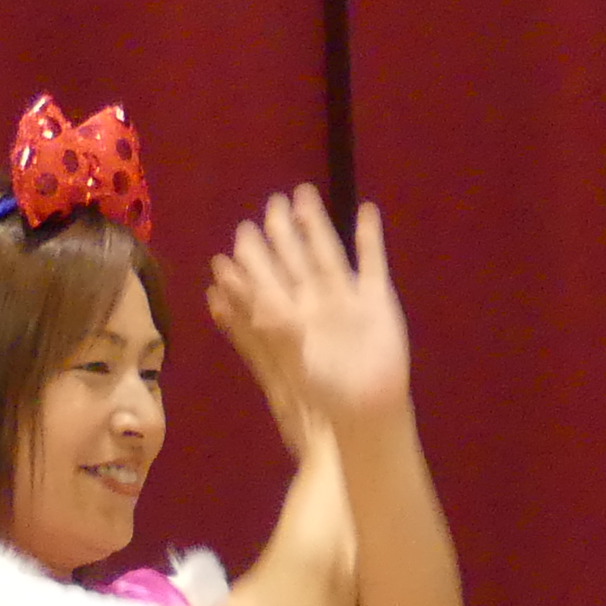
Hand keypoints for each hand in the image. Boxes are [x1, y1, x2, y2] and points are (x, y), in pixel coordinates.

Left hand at [209, 188, 409, 442]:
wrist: (368, 409)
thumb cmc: (322, 391)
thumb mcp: (284, 357)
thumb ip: (263, 321)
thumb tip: (227, 286)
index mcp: (288, 316)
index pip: (264, 277)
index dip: (252, 255)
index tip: (242, 230)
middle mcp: (314, 303)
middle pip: (294, 258)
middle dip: (282, 231)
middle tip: (272, 203)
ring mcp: (347, 299)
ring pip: (327, 253)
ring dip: (318, 225)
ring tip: (305, 195)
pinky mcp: (378, 302)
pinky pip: (372, 263)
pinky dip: (370, 238)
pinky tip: (367, 212)